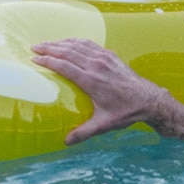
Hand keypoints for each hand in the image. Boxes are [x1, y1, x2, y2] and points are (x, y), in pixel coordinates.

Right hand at [31, 38, 162, 143]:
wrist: (148, 99)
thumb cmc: (125, 112)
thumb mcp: (104, 124)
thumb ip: (84, 132)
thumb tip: (66, 142)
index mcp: (91, 80)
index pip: (64, 66)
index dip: (48, 60)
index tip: (34, 59)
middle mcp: (96, 65)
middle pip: (67, 51)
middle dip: (49, 48)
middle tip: (34, 48)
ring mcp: (104, 58)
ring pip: (77, 45)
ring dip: (60, 42)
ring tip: (46, 44)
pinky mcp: (110, 55)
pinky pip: (89, 44)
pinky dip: (75, 41)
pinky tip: (68, 42)